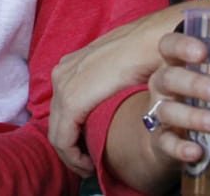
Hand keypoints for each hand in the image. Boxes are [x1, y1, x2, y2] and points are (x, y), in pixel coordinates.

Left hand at [48, 11, 174, 173]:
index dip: (73, 134)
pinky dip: (73, 157)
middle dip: (71, 149)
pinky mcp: (72, 100)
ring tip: (90, 168)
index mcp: (71, 65)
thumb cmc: (144, 52)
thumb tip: (110, 99)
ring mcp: (63, 84)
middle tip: (88, 166)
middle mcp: (61, 73)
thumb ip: (108, 83)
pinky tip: (89, 165)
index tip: (89, 152)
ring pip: (57, 133)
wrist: (152, 41)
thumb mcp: (119, 70)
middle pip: (58, 121)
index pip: (63, 109)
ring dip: (72, 156)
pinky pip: (62, 139)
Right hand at [139, 32, 209, 170]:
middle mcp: (164, 84)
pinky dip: (180, 147)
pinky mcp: (161, 140)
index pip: (170, 45)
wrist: (176, 138)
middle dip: (196, 84)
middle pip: (170, 77)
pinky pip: (165, 142)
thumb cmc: (207, 100)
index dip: (182, 46)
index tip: (203, 52)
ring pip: (168, 110)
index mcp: (179, 63)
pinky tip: (196, 151)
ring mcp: (161, 112)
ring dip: (193, 117)